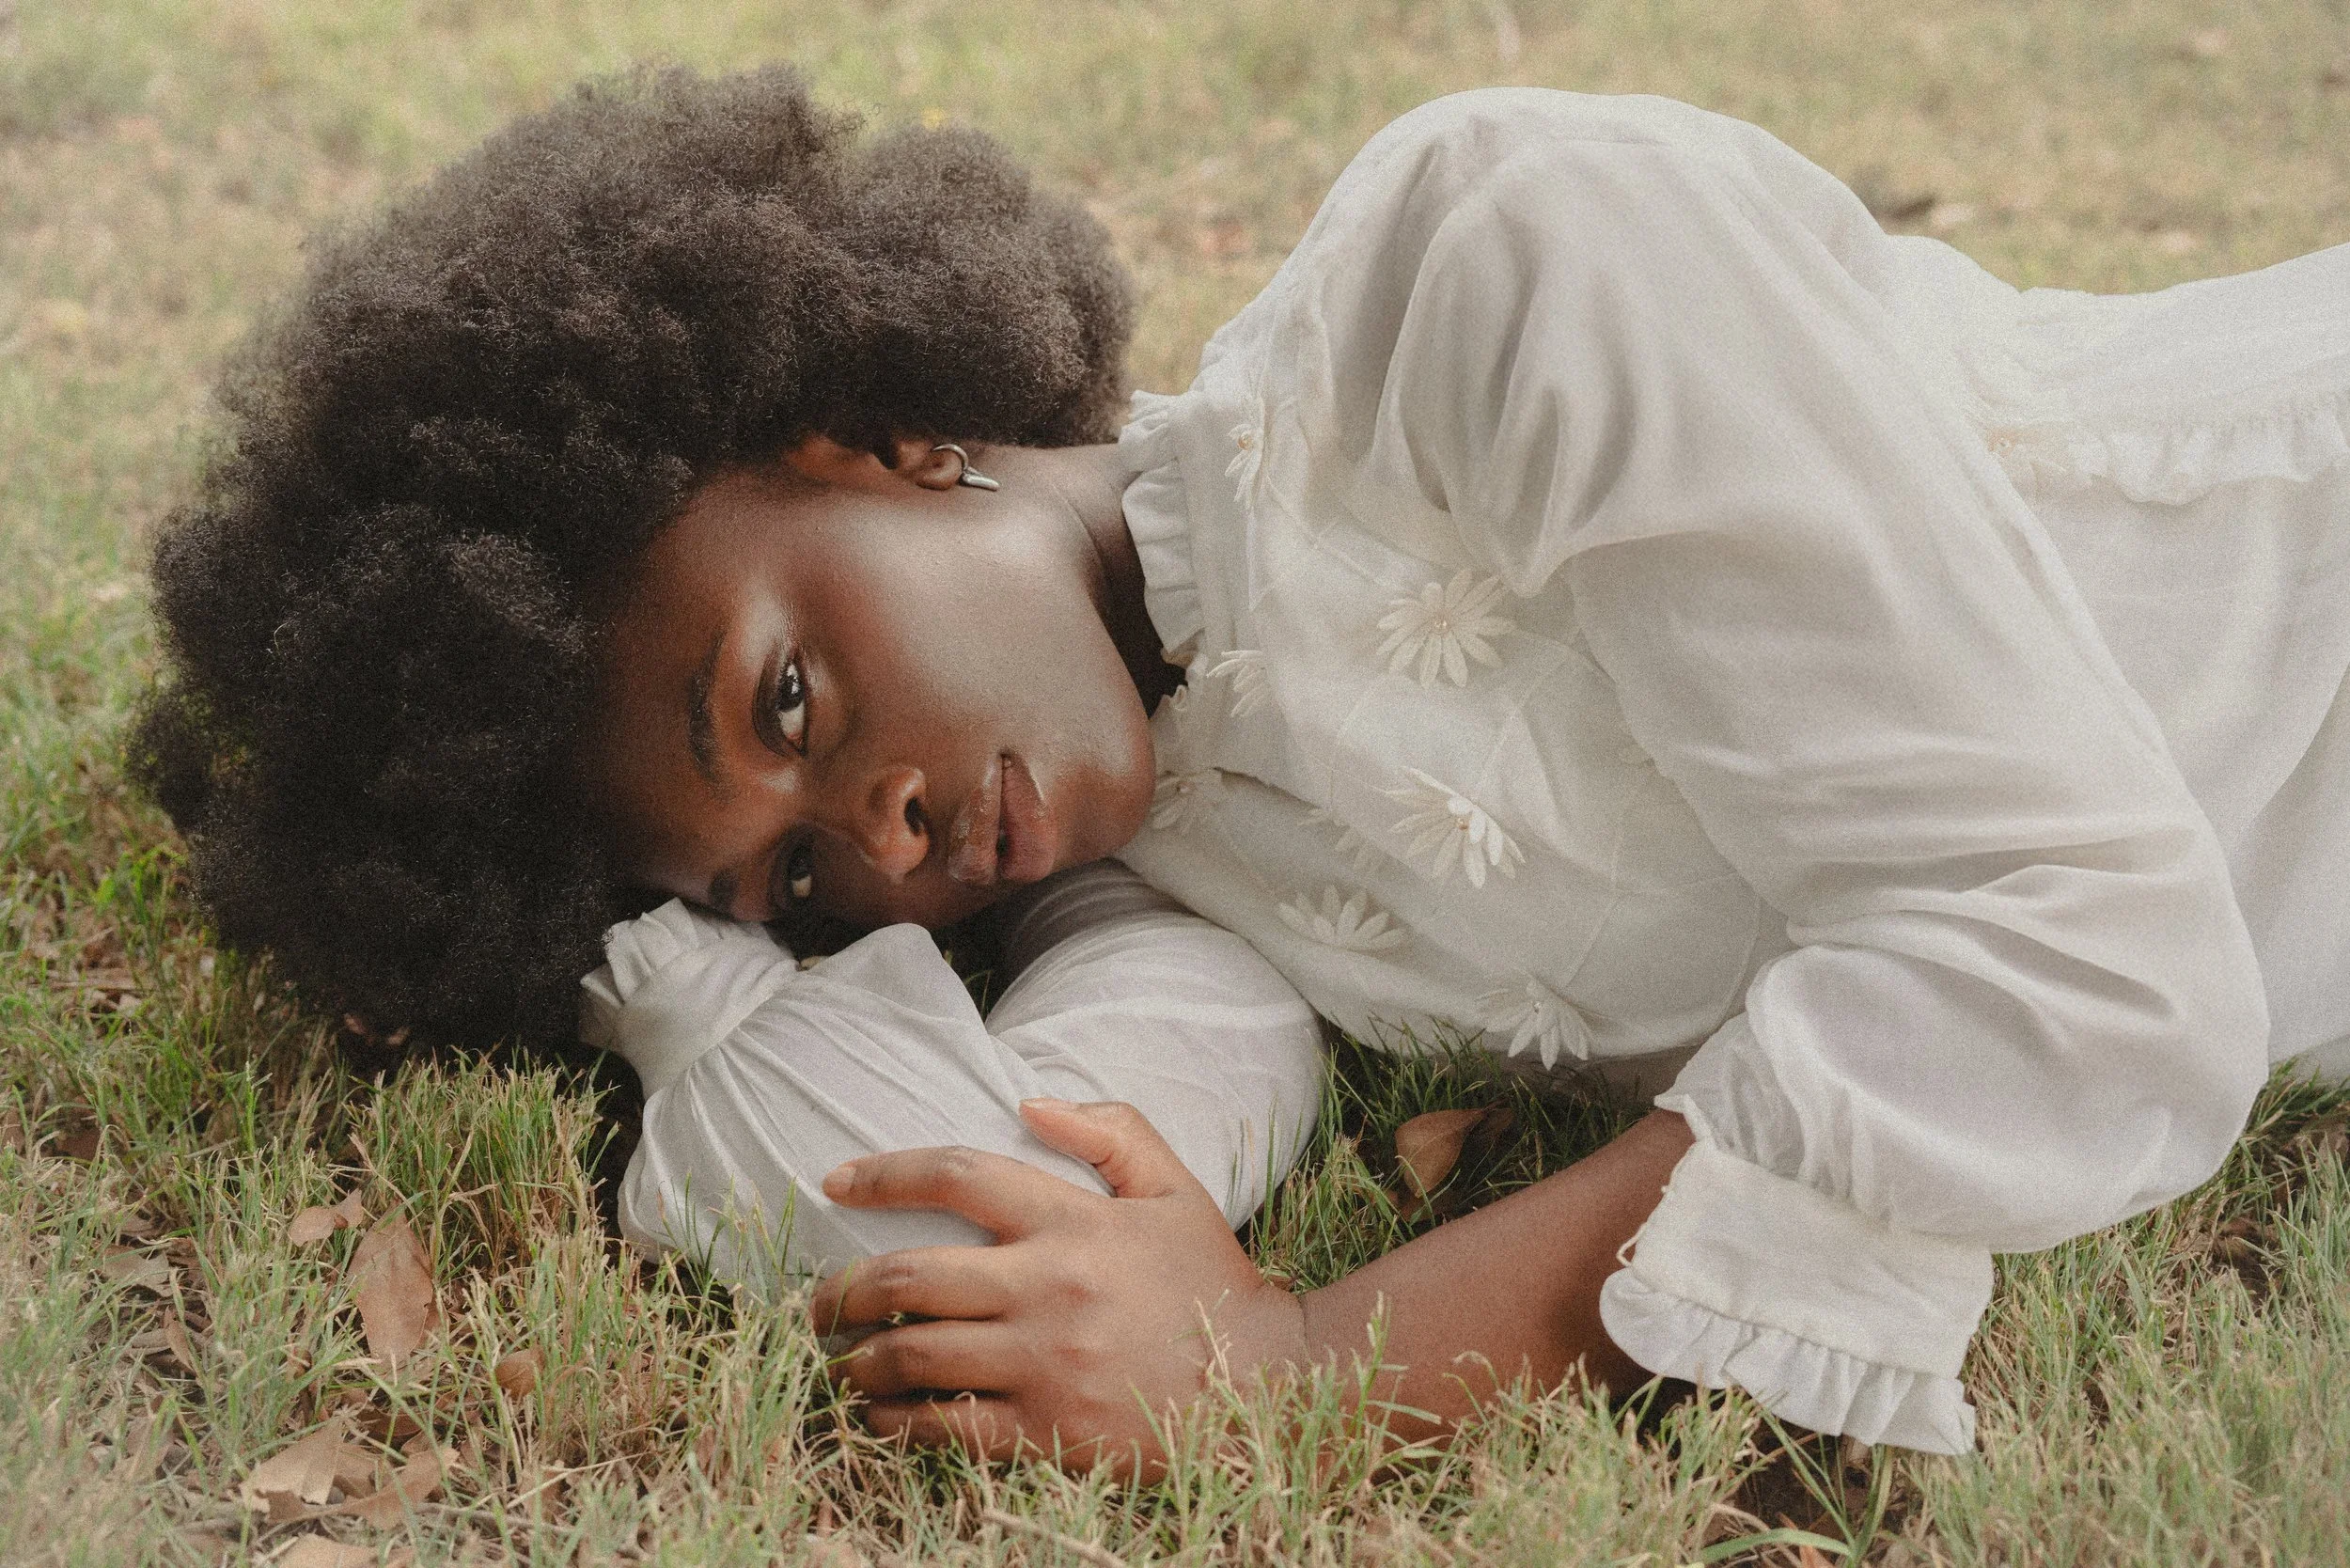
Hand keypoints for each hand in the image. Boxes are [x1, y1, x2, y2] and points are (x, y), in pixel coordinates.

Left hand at [807, 1098, 1304, 1475]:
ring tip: (841, 1362)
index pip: (957, 1175)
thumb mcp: (1175, 1188)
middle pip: (906, 1276)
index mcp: (1072, 1221)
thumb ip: (1111, 1131)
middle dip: (841, 1291)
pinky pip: (942, 1428)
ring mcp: (1043, 1363)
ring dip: (857, 1359)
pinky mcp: (1046, 1432)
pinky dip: (895, 1422)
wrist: (1270, 1387)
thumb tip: (1029, 1100)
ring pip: (911, 1356)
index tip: (834, 1182)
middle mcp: (1047, 1286)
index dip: (883, 1174)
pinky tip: (880, 1417)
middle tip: (817, 1304)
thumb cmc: (1211, 1282)